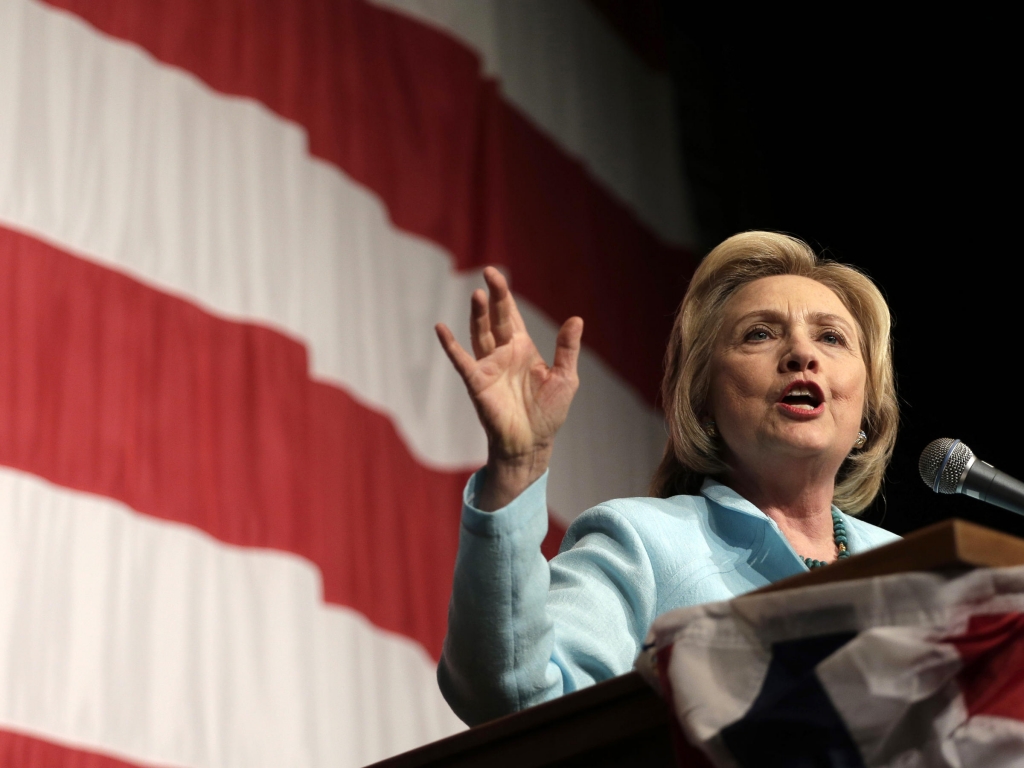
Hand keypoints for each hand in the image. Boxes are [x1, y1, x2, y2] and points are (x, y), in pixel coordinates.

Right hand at [436, 267, 582, 509]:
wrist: (532, 443)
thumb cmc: (548, 413)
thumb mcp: (565, 377)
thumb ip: (567, 349)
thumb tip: (576, 319)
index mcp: (522, 349)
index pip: (511, 316)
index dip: (505, 296)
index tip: (496, 274)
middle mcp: (503, 353)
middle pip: (496, 318)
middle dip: (494, 296)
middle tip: (489, 273)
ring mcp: (488, 367)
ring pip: (480, 334)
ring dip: (478, 315)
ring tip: (477, 295)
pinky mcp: (477, 383)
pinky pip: (461, 361)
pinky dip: (450, 345)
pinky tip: (441, 329)